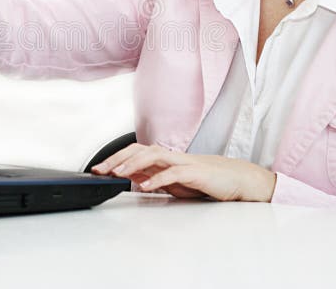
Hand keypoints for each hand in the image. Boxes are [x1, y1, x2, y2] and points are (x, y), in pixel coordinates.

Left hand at [90, 143, 276, 201]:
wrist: (238, 180)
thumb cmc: (206, 180)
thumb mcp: (172, 181)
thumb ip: (152, 176)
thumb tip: (128, 176)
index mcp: (164, 159)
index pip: (134, 153)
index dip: (114, 159)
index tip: (96, 170)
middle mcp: (171, 156)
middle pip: (139, 150)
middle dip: (116, 159)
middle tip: (98, 171)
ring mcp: (183, 162)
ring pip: (153, 155)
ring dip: (132, 164)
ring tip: (116, 174)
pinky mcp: (196, 172)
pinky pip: (174, 172)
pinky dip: (158, 178)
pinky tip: (145, 186)